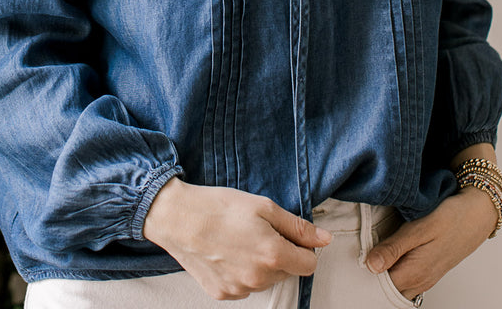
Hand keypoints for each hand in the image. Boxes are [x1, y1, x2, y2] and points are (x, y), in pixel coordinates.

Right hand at [142, 177, 332, 300]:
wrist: (178, 218)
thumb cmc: (217, 207)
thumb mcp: (263, 206)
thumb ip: (297, 226)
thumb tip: (323, 239)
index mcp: (273, 255)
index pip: (309, 264)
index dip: (303, 246)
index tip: (289, 235)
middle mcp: (259, 278)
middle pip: (286, 271)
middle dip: (279, 252)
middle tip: (257, 230)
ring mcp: (240, 289)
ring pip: (265, 279)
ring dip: (260, 263)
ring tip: (239, 239)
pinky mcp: (223, 294)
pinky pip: (244, 285)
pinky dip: (241, 271)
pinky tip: (227, 252)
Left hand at [365, 186, 497, 300]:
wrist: (477, 214)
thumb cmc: (450, 218)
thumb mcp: (419, 229)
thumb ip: (394, 248)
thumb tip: (370, 266)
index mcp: (415, 273)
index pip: (380, 288)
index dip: (363, 277)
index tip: (350, 264)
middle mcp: (420, 281)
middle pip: (388, 291)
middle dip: (371, 280)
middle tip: (356, 261)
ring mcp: (426, 278)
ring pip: (398, 288)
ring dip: (383, 277)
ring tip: (369, 257)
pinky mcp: (429, 270)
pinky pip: (407, 281)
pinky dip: (394, 273)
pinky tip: (387, 257)